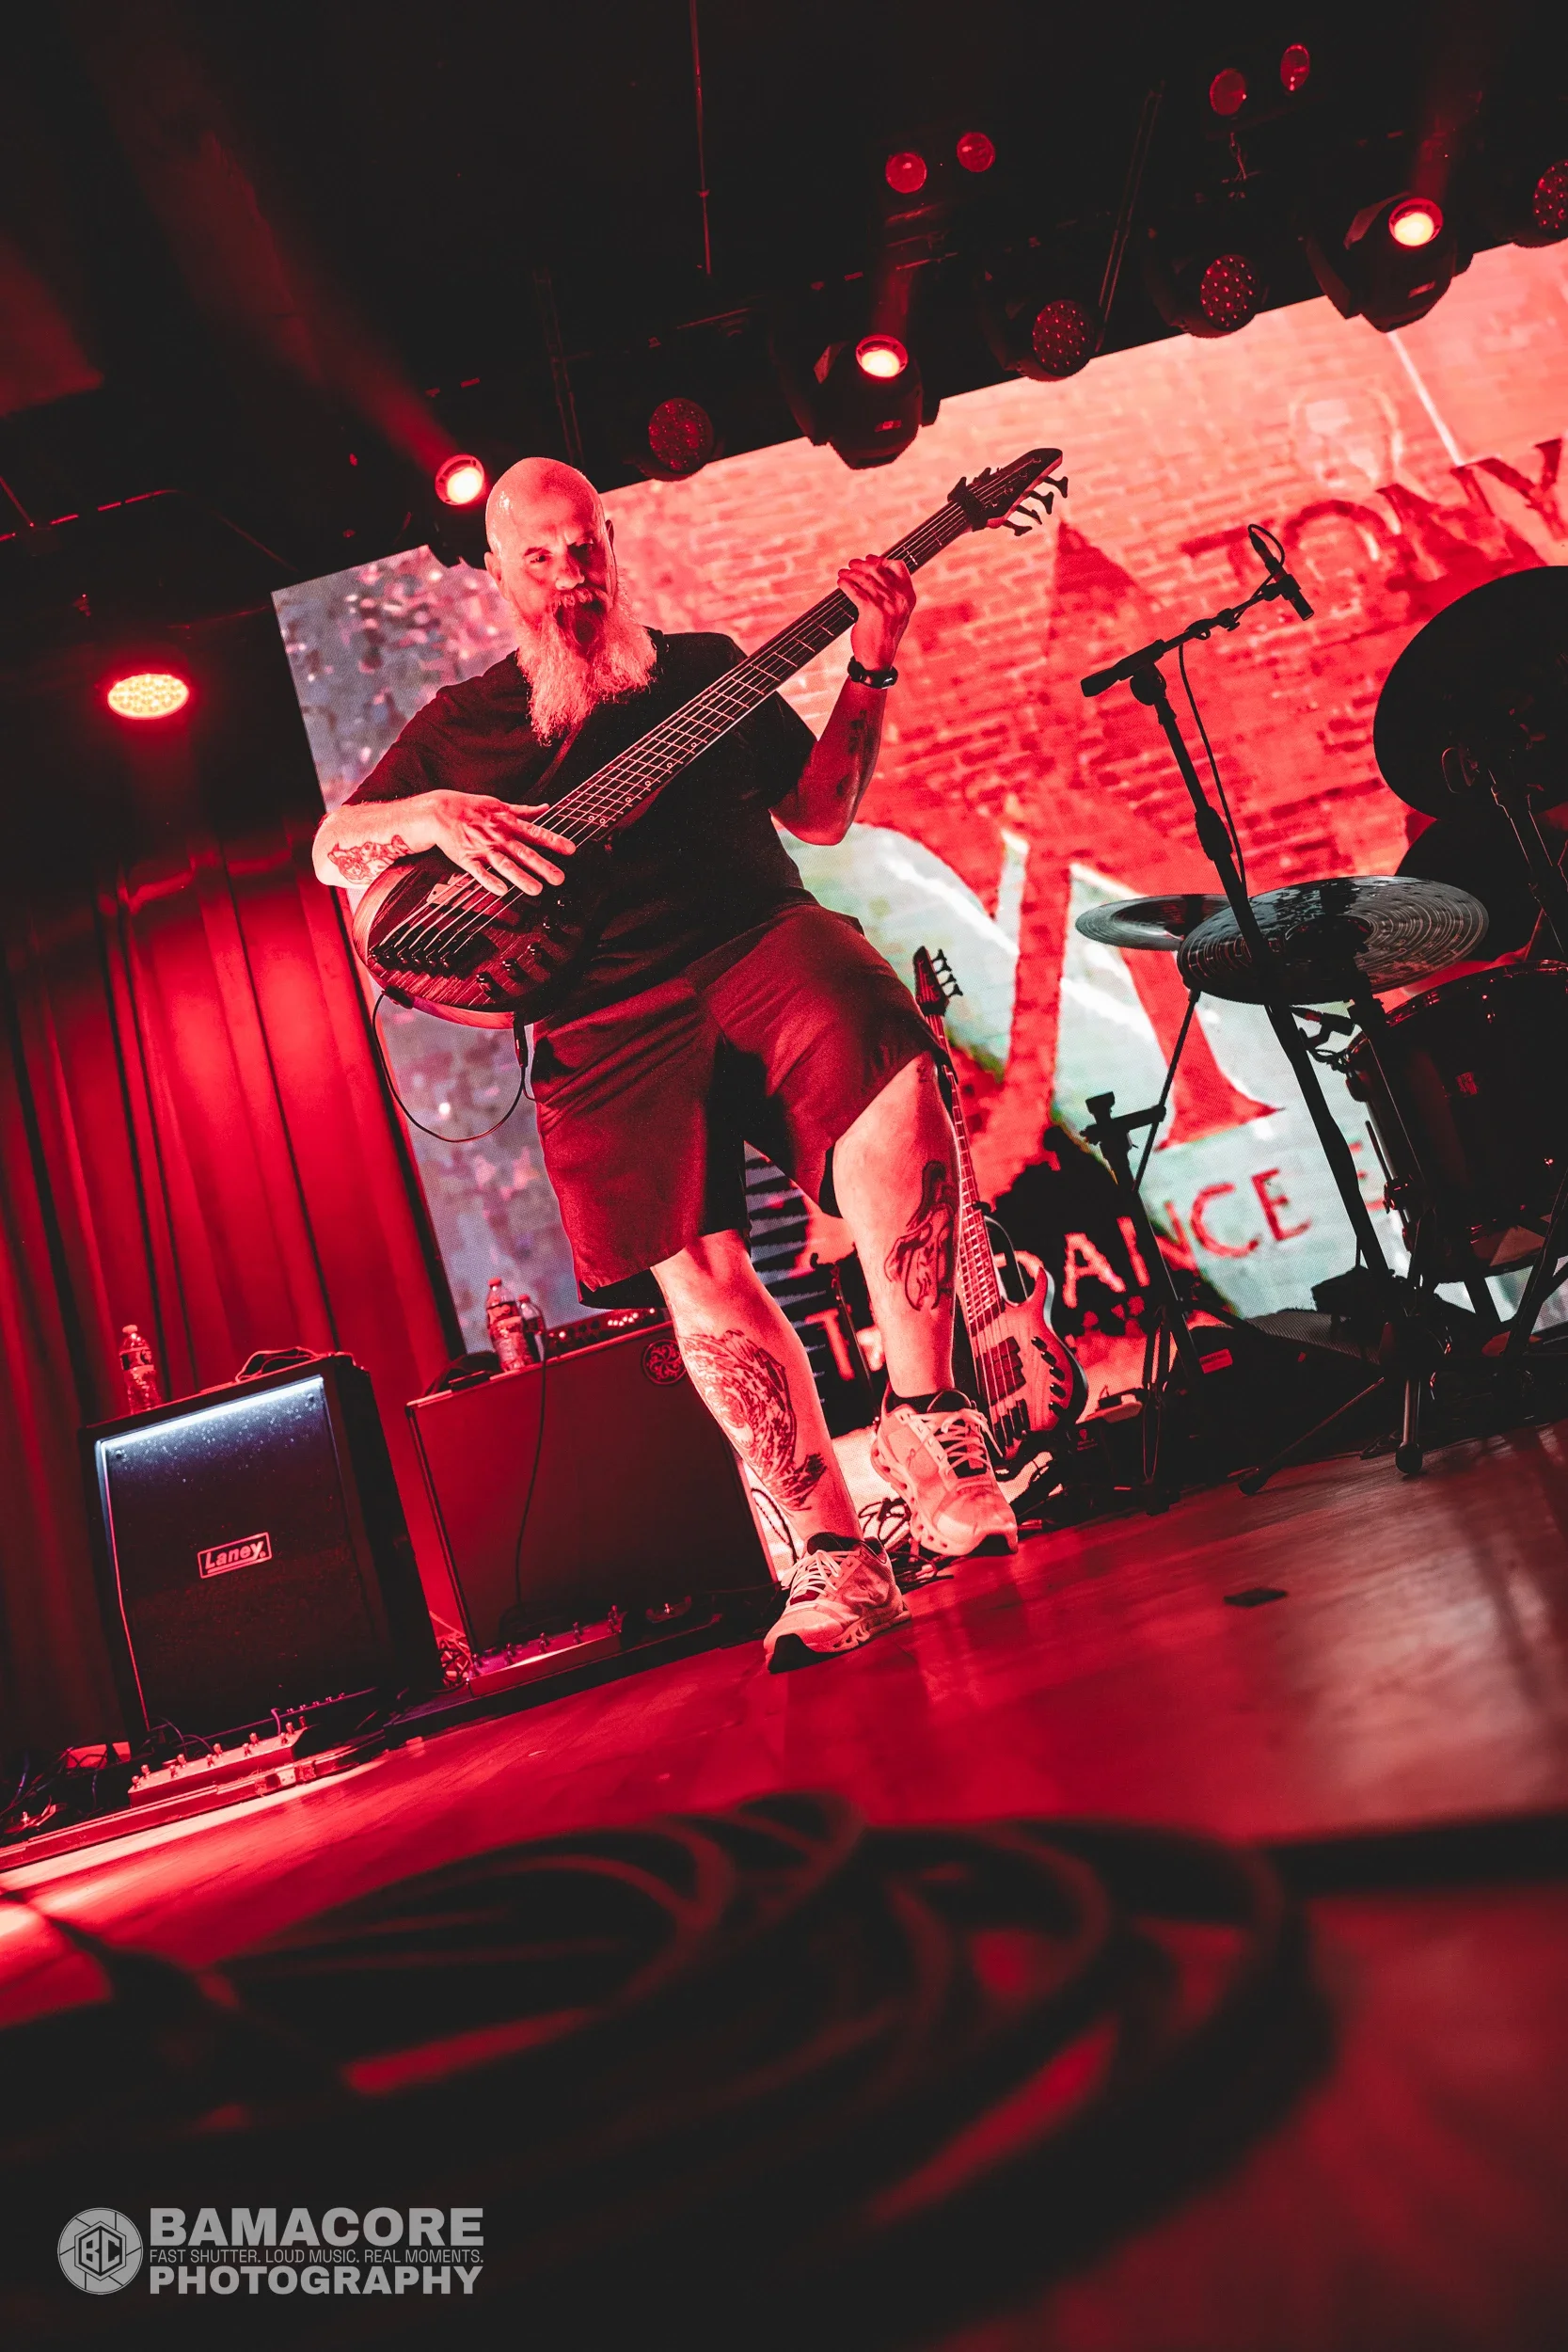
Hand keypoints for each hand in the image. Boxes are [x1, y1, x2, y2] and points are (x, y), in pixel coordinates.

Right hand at [425, 792, 575, 897]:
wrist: (441, 811)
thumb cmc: (472, 808)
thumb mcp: (500, 805)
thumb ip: (524, 811)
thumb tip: (546, 808)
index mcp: (509, 823)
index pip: (536, 833)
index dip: (554, 841)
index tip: (571, 850)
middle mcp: (499, 837)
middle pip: (524, 853)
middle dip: (543, 866)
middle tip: (559, 878)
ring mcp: (483, 848)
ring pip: (505, 865)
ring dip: (521, 877)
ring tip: (536, 890)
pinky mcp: (468, 859)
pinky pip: (480, 872)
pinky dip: (490, 881)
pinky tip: (502, 891)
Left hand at [839, 555, 914, 672]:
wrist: (878, 658)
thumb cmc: (884, 634)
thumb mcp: (897, 612)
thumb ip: (893, 593)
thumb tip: (876, 571)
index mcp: (908, 596)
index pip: (899, 567)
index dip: (883, 560)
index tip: (870, 559)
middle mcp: (899, 599)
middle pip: (879, 570)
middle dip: (862, 565)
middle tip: (851, 565)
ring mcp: (886, 604)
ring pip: (865, 579)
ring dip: (851, 573)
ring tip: (843, 573)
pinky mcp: (871, 611)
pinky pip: (855, 591)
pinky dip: (845, 584)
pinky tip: (841, 583)